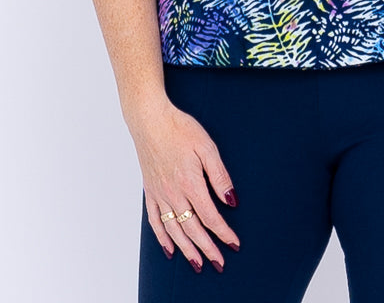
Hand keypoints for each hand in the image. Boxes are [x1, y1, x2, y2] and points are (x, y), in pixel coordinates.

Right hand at [130, 99, 240, 272]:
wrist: (150, 119)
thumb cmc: (180, 129)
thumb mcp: (208, 147)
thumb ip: (220, 176)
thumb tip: (231, 200)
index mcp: (190, 183)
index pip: (210, 217)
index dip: (223, 233)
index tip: (234, 244)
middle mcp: (174, 194)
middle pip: (193, 229)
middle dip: (207, 248)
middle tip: (219, 263)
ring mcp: (160, 194)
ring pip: (174, 230)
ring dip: (187, 249)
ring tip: (197, 264)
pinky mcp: (150, 191)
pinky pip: (155, 220)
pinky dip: (163, 237)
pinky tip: (170, 248)